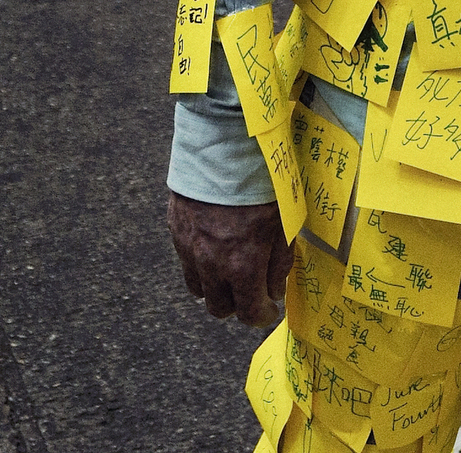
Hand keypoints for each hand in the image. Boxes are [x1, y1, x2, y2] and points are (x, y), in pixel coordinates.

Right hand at [166, 192, 289, 326]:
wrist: (224, 144)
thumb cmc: (262, 183)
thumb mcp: (284, 223)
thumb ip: (278, 264)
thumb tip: (274, 291)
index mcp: (241, 266)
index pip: (249, 314)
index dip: (263, 317)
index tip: (272, 309)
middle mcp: (210, 264)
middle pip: (219, 309)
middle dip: (238, 305)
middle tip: (253, 289)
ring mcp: (189, 247)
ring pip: (198, 289)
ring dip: (216, 287)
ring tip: (231, 269)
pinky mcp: (176, 229)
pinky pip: (187, 261)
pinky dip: (201, 263)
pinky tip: (215, 244)